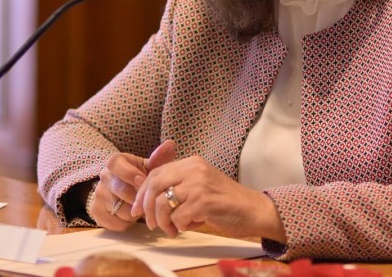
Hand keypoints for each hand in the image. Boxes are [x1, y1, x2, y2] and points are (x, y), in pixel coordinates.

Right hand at [89, 141, 175, 230]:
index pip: (115, 164)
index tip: (142, 180)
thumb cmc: (141, 177)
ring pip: (120, 208)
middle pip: (120, 190)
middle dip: (139, 197)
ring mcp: (98, 195)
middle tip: (150, 200)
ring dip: (135, 212)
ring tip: (142, 208)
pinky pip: (116, 222)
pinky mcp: (97, 212)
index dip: (130, 173)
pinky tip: (132, 217)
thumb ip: (159, 158)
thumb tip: (170, 145)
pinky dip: (128, 223)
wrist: (127, 192)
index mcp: (115, 162)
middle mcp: (104, 177)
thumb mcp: (150, 167)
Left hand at [130, 155, 285, 242]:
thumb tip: (147, 197)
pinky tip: (190, 226)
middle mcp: (194, 169)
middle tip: (150, 223)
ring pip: (162, 204)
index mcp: (192, 163)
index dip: (142, 193)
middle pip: (154, 185)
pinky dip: (179, 226)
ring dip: (163, 222)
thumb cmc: (226, 202)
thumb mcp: (201, 184)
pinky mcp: (203, 202)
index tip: (137, 208)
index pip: (155, 172)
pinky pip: (177, 218)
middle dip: (146, 207)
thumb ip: (179, 185)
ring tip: (172, 229)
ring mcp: (198, 185)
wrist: (253, 210)